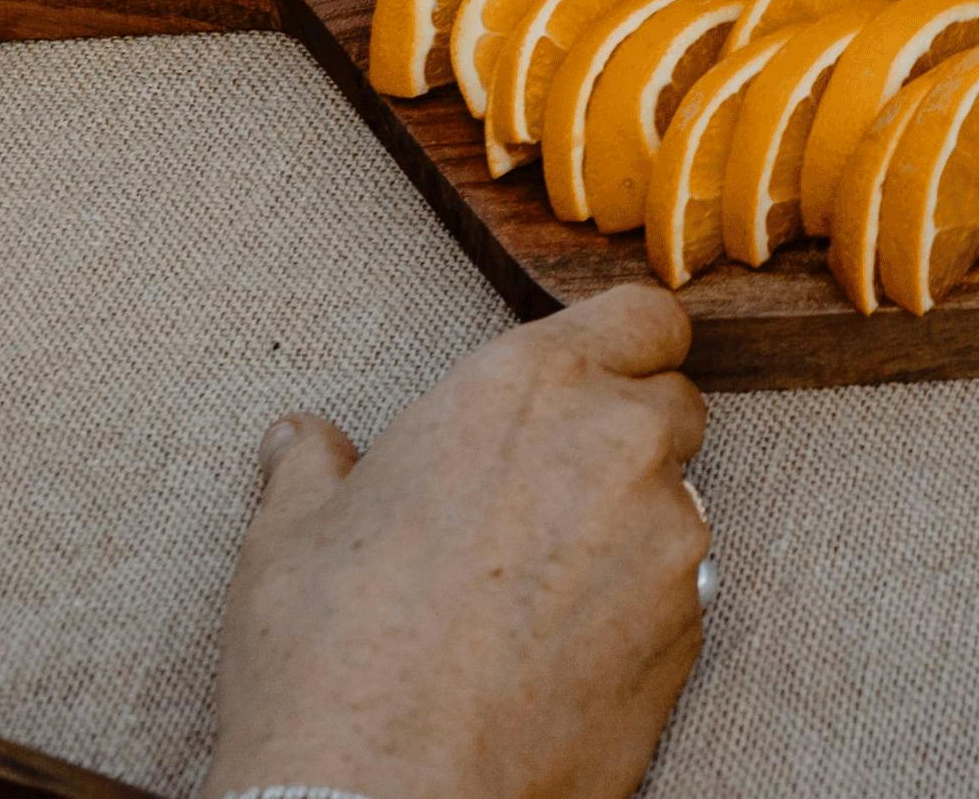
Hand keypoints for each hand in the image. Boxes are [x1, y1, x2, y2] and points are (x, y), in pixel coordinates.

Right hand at [202, 284, 710, 798]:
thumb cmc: (328, 661)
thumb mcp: (290, 540)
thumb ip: (314, 468)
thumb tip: (300, 439)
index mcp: (530, 386)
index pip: (643, 317)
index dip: (621, 347)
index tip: (590, 380)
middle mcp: (618, 444)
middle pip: (670, 405)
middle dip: (624, 437)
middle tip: (543, 496)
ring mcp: (667, 541)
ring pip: (678, 503)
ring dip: (631, 527)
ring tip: (535, 590)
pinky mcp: (688, 631)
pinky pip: (680, 593)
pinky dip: (637, 608)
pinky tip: (559, 652)